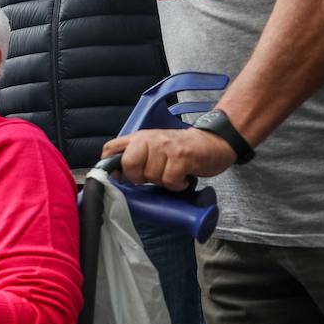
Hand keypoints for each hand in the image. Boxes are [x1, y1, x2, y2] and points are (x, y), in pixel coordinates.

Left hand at [100, 128, 236, 189]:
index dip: (110, 167)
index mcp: (139, 138)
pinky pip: (169, 179)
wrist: (213, 142)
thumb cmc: (182, 149)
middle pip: (129, 164)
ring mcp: (166, 146)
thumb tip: (119, 177)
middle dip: (139, 178)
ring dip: (162, 182)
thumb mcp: (154, 148)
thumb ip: (138, 157)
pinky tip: (182, 179)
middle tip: (153, 177)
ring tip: (173, 174)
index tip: (118, 178)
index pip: (112, 148)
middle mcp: (149, 139)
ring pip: (151, 175)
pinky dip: (176, 185)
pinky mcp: (182, 156)